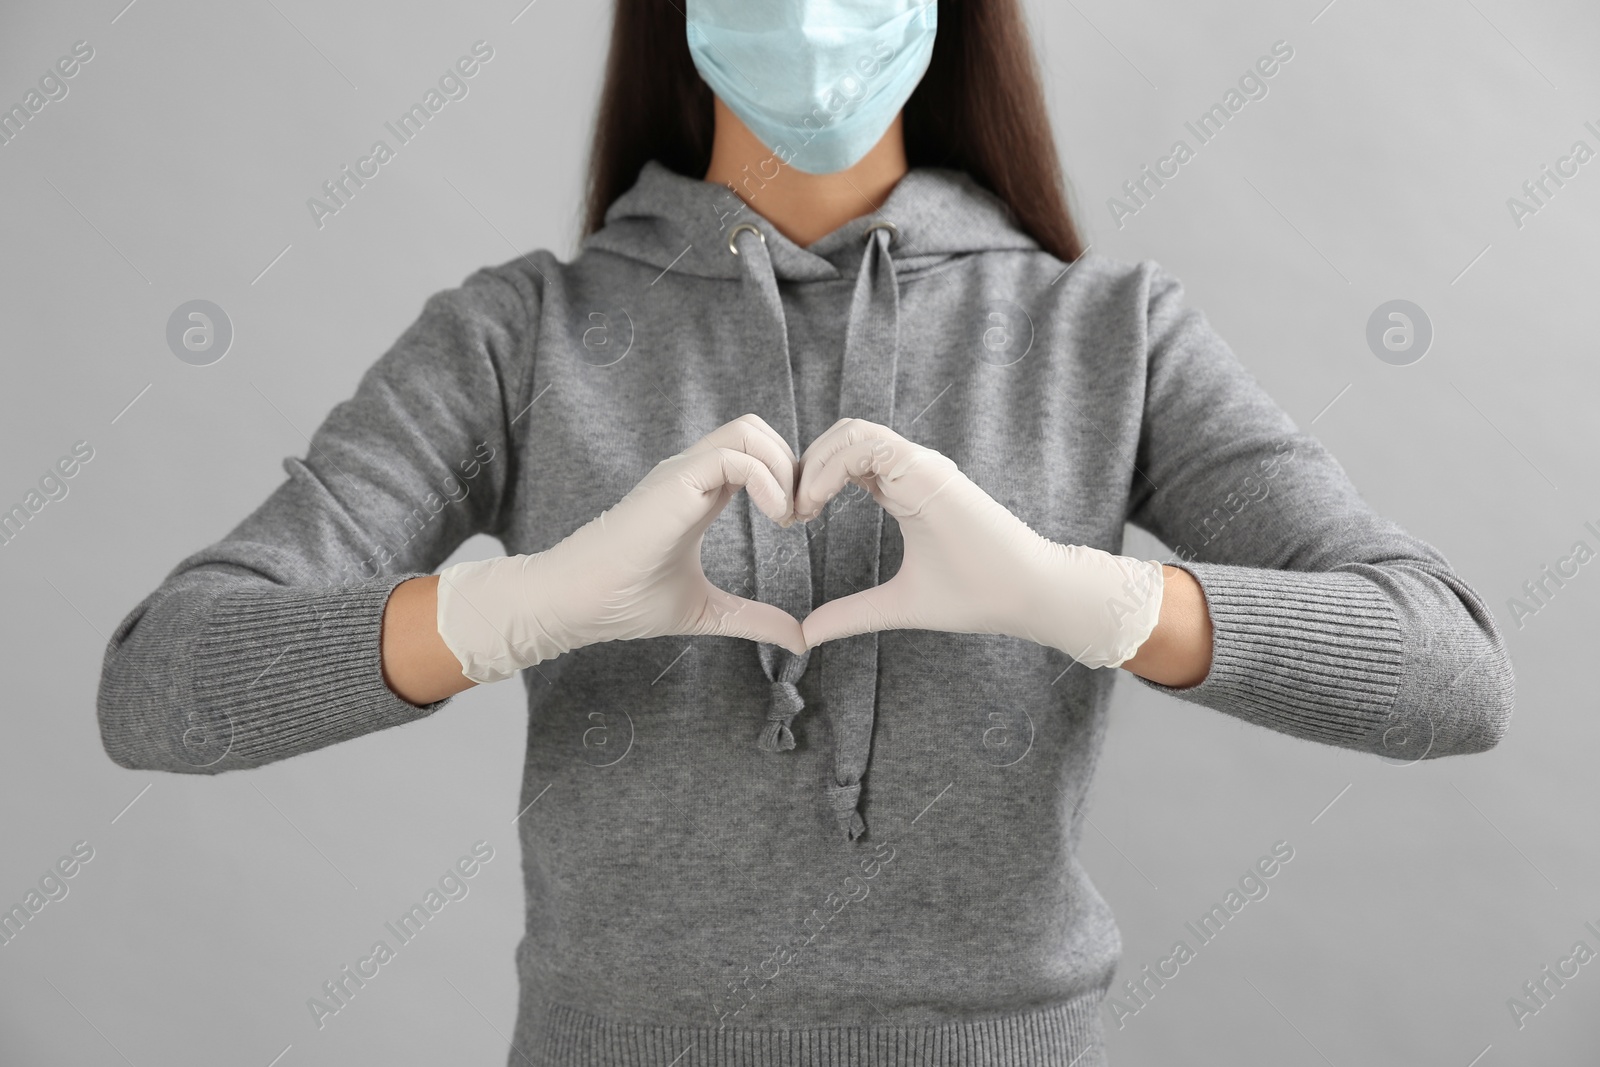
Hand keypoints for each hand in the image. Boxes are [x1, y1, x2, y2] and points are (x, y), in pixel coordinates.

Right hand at [435, 414, 806, 684]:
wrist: (578, 604)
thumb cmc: (627, 602)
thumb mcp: (708, 611)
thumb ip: (754, 619)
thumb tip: (799, 640)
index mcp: (699, 493)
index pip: (754, 454)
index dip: (788, 477)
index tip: (798, 522)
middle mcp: (692, 474)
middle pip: (757, 430)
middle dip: (793, 464)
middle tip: (800, 516)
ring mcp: (682, 473)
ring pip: (749, 430)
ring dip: (783, 467)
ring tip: (788, 516)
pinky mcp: (675, 482)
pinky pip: (734, 455)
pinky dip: (767, 479)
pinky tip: (775, 516)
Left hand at [794, 418, 1165, 667]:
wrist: (1026, 595)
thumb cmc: (975, 596)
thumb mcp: (896, 605)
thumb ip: (851, 614)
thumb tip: (806, 634)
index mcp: (904, 489)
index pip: (845, 459)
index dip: (810, 480)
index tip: (791, 520)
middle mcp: (911, 470)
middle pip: (842, 436)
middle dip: (804, 465)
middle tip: (786, 511)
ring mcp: (922, 466)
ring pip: (853, 432)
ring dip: (814, 462)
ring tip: (798, 507)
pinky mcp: (929, 471)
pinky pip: (870, 445)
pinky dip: (833, 465)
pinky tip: (814, 502)